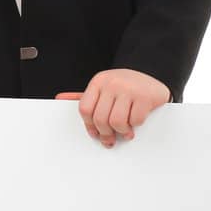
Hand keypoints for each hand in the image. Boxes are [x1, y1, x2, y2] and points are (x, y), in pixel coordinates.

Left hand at [55, 68, 170, 147]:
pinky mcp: (145, 96)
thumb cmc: (124, 85)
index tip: (95, 133)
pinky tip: (136, 122)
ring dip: (121, 132)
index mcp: (98, 82)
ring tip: (125, 132)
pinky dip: (136, 125)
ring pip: (117, 122)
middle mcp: (112, 83)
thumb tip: (59, 98)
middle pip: (100, 119)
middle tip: (110, 139)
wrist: (151, 71)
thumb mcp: (103, 88)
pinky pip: (136, 120)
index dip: (89, 125)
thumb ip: (84, 96)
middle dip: (105, 134)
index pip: (85, 109)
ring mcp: (129, 89)